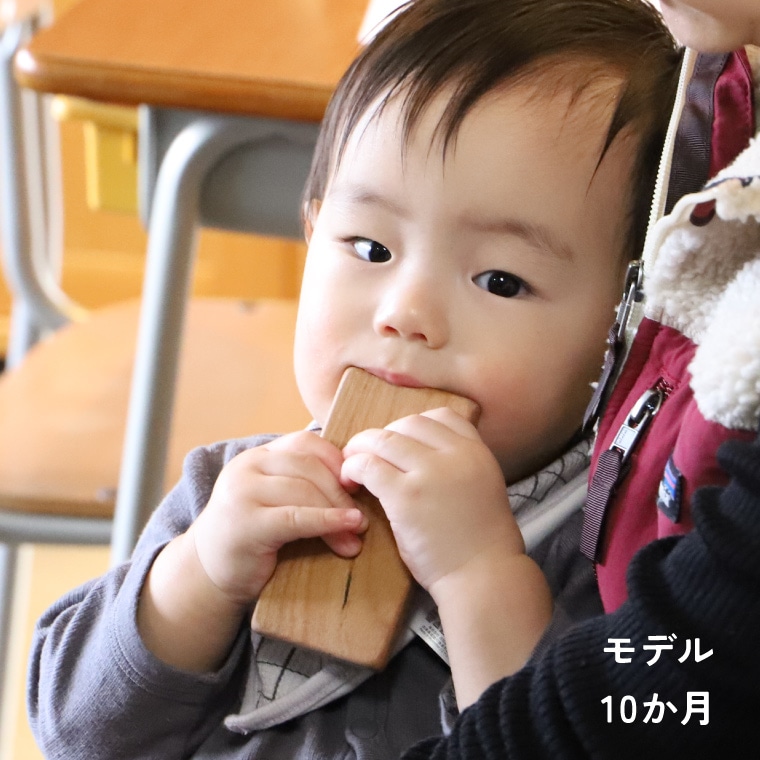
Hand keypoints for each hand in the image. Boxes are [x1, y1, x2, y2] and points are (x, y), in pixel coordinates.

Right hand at [190, 431, 367, 606]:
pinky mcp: (245, 523)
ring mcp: (242, 492)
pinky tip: (347, 529)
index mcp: (258, 456)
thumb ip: (304, 483)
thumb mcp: (277, 499)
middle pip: (308, 465)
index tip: (359, 484)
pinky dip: (327, 521)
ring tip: (358, 533)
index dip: (337, 460)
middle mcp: (247, 466)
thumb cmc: (254, 537)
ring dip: (338, 511)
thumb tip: (360, 481)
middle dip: (342, 490)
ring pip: (304, 489)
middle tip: (364, 517)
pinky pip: (295, 517)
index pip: (306, 442)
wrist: (208, 573)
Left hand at [341, 407, 523, 595]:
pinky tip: (351, 481)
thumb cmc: (481, 543)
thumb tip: (424, 451)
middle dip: (384, 436)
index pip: (441, 417)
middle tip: (369, 454)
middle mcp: (456, 455)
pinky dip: (353, 468)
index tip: (400, 443)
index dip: (414, 426)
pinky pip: (368, 466)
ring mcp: (430, 473)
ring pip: (383, 439)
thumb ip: (460, 465)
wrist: (484, 578)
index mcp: (477, 452)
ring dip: (361, 448)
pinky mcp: (405, 496)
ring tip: (351, 466)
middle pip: (408, 423)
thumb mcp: (484, 487)